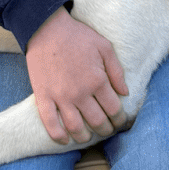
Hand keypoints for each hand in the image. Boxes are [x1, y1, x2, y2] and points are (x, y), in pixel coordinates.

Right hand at [25, 7, 128, 144]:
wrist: (46, 29)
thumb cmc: (78, 36)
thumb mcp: (104, 47)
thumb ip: (117, 71)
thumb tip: (125, 93)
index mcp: (97, 80)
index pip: (114, 109)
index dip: (120, 119)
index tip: (120, 121)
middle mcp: (80, 93)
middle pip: (97, 122)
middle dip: (106, 129)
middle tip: (108, 129)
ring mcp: (60, 97)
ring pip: (76, 128)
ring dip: (85, 136)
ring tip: (89, 136)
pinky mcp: (43, 97)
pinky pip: (50, 123)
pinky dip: (58, 136)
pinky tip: (65, 140)